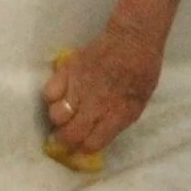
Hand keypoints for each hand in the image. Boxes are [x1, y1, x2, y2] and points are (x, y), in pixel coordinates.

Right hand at [42, 28, 161, 154]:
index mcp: (117, 115)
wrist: (132, 41)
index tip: (80, 147)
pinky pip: (49, 93)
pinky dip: (52, 98)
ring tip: (65, 114)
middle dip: (66, 141)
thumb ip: (117, 121)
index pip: (92, 144)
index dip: (84, 149)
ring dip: (59, 119)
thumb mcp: (137, 104)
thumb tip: (97, 137)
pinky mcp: (67, 71)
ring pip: (56, 115)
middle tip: (65, 137)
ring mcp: (79, 87)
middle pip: (70, 134)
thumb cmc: (141, 73)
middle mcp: (95, 105)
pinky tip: (60, 95)